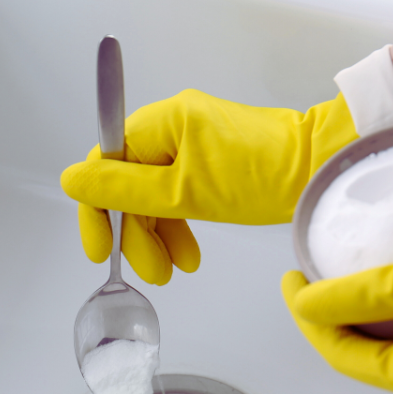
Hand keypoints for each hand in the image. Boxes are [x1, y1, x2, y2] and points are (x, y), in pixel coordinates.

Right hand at [60, 89, 357, 284]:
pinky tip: (188, 252)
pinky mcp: (211, 158)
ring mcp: (193, 141)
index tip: (100, 249)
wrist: (320, 169)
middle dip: (136, 232)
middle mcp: (172, 124)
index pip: (105, 164)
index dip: (97, 210)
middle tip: (151, 272)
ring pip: (154, 193)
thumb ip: (124, 190)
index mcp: (160, 122)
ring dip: (158, 234)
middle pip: (129, 182)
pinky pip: (178, 192)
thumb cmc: (262, 177)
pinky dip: (179, 223)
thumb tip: (72, 180)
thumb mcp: (184, 193)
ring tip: (175, 270)